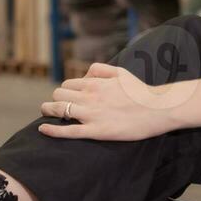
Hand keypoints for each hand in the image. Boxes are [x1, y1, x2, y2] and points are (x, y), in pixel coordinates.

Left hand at [38, 63, 177, 141]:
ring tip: (47, 113)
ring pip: (58, 109)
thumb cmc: (141, 92)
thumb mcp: (120, 72)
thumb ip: (100, 69)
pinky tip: (43, 129)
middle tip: (56, 107)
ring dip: (48, 111)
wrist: (158, 109)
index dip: (65, 92)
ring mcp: (92, 114)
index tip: (67, 99)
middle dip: (55, 100)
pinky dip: (53, 130)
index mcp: (95, 83)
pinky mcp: (96, 131)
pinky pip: (68, 131)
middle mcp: (90, 97)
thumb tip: (84, 74)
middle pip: (58, 95)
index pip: (67, 85)